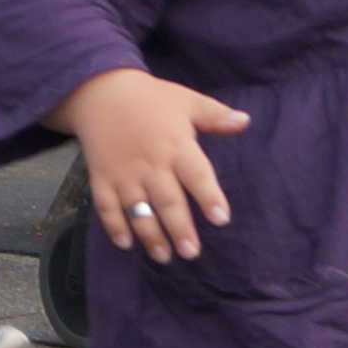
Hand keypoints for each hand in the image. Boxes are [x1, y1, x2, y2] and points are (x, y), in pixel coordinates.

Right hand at [55, 67, 250, 262]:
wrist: (101, 91)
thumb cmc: (152, 98)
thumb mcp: (187, 101)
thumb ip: (216, 116)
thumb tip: (246, 121)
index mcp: (175, 145)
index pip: (196, 174)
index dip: (209, 197)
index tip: (221, 219)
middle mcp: (151, 164)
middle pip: (167, 201)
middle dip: (179, 228)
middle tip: (191, 252)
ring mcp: (124, 173)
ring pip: (138, 210)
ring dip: (150, 235)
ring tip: (164, 256)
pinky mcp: (101, 178)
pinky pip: (106, 206)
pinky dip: (114, 226)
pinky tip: (126, 244)